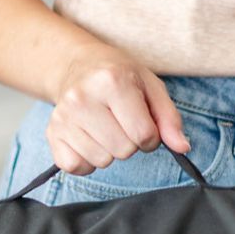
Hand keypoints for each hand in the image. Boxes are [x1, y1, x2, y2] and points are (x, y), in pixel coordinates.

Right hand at [47, 44, 190, 174]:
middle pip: (123, 150)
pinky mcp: (52, 134)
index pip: (143, 134)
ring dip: (109, 151)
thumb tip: (182, 148)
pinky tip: (89, 139)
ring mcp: (63, 117)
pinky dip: (87, 161)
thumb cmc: (119, 78)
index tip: (142, 122)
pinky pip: (76, 167)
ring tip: (104, 128)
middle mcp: (82, 98)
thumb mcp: (151, 87)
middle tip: (121, 123)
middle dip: (129, 143)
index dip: (150, 136)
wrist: (77, 66)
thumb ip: (169, 118)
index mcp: (112, 81)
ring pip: (101, 161)